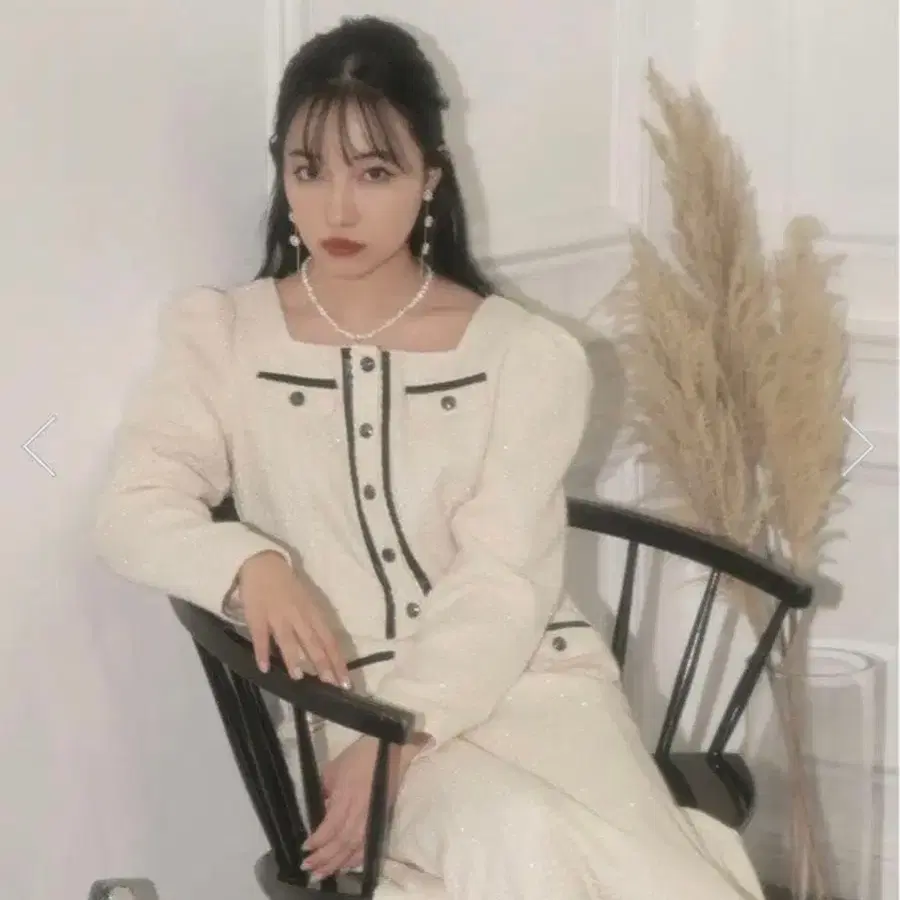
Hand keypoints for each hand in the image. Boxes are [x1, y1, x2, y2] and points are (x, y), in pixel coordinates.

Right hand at [237, 551, 348, 685]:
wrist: (264, 564)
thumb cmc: (289, 587)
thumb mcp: (308, 603)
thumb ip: (315, 625)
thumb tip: (327, 651)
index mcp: (313, 613)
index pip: (330, 640)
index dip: (338, 660)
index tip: (345, 681)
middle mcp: (299, 616)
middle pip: (313, 642)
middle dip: (322, 663)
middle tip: (331, 684)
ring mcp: (278, 616)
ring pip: (288, 639)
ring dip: (293, 659)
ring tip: (298, 677)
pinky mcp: (257, 617)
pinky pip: (261, 636)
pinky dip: (262, 652)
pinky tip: (264, 667)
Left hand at [301, 735, 424, 879]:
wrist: (388, 749)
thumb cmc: (358, 756)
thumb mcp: (334, 769)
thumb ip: (325, 792)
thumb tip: (320, 811)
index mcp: (347, 794)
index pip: (332, 825)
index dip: (318, 839)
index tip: (305, 847)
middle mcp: (361, 809)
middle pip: (342, 841)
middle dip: (324, 857)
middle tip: (307, 868)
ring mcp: (372, 816)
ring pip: (355, 847)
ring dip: (337, 863)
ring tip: (321, 874)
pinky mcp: (381, 818)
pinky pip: (368, 844)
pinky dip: (356, 858)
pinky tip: (344, 867)